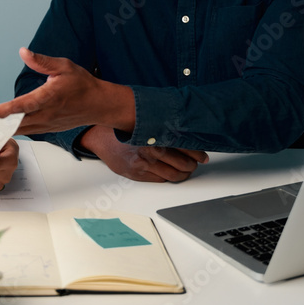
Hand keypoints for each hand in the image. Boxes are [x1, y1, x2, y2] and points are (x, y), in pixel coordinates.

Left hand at [0, 48, 135, 134]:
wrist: (99, 105)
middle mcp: (45, 115)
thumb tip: (23, 52)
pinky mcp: (46, 130)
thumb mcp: (64, 66)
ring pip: (18, 131)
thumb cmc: (82, 85)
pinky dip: (11, 132)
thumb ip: (42, 61)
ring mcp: (46, 125)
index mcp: (47, 98)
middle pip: (13, 124)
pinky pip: (25, 132)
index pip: (18, 107)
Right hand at [79, 125, 207, 182]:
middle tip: (196, 162)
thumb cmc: (124, 129)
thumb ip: (164, 129)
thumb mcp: (145, 124)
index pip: (186, 147)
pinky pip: (161, 180)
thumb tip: (187, 134)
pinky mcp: (137, 174)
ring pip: (174, 175)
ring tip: (186, 169)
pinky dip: (169, 177)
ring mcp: (144, 164)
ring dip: (184, 173)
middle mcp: (151, 150)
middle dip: (193, 164)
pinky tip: (171, 173)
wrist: (100, 138)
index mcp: (156, 135)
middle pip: (183, 163)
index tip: (203, 156)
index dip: (198, 153)